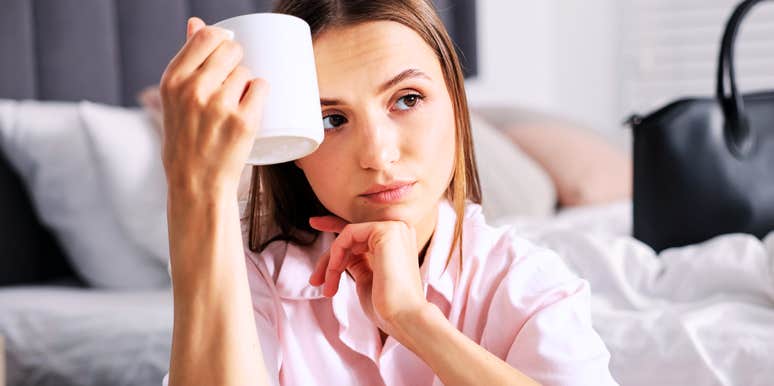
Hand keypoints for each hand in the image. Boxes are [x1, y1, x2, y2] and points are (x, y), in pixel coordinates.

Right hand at [159, 17, 268, 196]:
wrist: (196, 184)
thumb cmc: (186, 139)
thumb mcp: (174, 99)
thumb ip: (187, 61)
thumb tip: (197, 22)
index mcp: (173, 80)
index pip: (206, 37)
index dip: (223, 40)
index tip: (227, 51)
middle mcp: (193, 90)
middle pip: (232, 51)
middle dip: (238, 62)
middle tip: (234, 83)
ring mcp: (219, 105)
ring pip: (247, 72)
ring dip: (247, 84)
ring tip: (235, 105)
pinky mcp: (243, 121)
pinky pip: (262, 88)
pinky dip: (261, 94)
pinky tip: (252, 105)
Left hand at [308, 216, 428, 338]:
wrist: (404, 318)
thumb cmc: (387, 308)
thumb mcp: (367, 280)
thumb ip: (357, 262)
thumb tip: (341, 255)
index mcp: (396, 244)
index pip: (361, 233)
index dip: (335, 225)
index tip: (315, 223)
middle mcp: (398, 232)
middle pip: (351, 237)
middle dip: (328, 259)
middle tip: (315, 280)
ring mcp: (394, 228)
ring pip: (347, 236)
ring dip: (331, 262)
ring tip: (328, 287)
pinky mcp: (386, 230)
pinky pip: (348, 234)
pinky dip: (336, 254)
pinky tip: (334, 272)